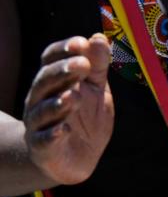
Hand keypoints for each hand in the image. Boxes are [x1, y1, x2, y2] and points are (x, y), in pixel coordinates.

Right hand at [23, 34, 113, 185]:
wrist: (73, 159)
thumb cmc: (84, 117)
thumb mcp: (96, 90)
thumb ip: (98, 67)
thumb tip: (100, 38)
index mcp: (54, 81)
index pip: (51, 60)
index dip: (63, 50)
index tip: (80, 43)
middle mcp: (41, 99)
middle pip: (45, 81)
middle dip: (62, 71)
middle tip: (81, 64)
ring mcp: (40, 124)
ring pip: (43, 110)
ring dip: (57, 102)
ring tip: (73, 95)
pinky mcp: (43, 148)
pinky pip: (44, 140)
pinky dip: (52, 135)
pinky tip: (64, 130)